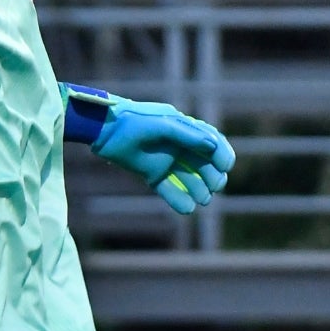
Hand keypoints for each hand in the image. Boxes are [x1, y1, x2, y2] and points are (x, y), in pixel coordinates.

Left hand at [91, 99, 236, 213]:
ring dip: (199, 189)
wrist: (103, 128)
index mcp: (184, 129)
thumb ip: (187, 135)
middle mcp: (178, 146)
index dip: (222, 154)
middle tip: (215, 186)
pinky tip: (187, 209)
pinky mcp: (152, 173)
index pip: (212, 142)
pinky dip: (178, 199)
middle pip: (203, 164)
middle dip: (212, 176)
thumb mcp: (162, 125)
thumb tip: (212, 146)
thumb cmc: (134, 121)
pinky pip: (168, 188)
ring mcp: (165, 161)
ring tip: (203, 200)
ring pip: (188, 178)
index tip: (225, 167)